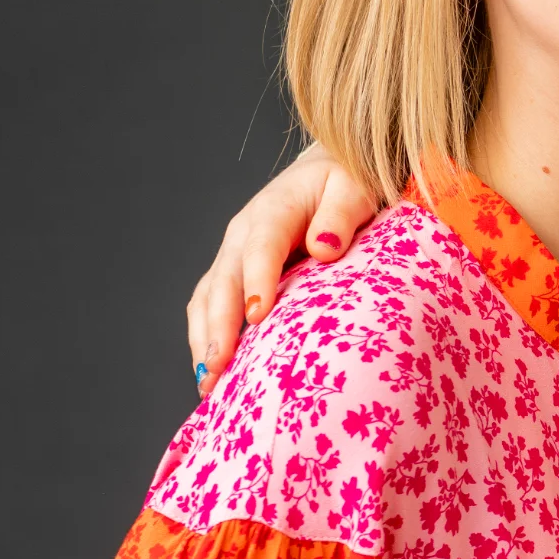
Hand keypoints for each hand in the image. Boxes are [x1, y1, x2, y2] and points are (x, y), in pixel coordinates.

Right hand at [184, 146, 382, 398]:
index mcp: (274, 209)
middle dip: (218, 325)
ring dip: (204, 340)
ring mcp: (234, 255)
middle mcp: (243, 234)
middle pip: (224, 280)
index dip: (256, 280)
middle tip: (219, 366)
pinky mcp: (234, 275)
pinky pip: (211, 307)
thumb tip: (325, 247)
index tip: (257, 316)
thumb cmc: (346, 184)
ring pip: (208, 299)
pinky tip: (212, 374)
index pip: (261, 247)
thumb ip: (341, 214)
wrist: (329, 174)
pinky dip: (208, 338)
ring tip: (208, 384)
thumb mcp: (354, 188)